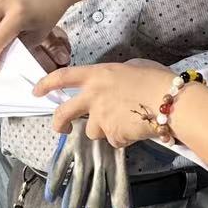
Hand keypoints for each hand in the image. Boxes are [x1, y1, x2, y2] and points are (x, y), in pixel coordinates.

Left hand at [35, 62, 170, 149]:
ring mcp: (101, 118)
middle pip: (64, 113)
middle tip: (62, 128)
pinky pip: (115, 140)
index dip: (46, 84)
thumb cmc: (156, 79)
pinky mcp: (113, 135)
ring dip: (106, 130)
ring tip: (126, 121)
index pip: (63, 77)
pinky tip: (137, 129)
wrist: (171, 102)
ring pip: (93, 131)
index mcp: (97, 75)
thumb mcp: (132, 67)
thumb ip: (116, 76)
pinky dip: (123, 138)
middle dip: (59, 123)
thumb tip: (115, 84)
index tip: (36, 91)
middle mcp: (93, 96)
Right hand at [46, 121, 132, 207]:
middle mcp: (100, 157)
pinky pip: (60, 163)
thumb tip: (131, 170)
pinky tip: (50, 196)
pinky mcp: (69, 143)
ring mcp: (83, 151)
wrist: (96, 96)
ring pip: (78, 180)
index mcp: (114, 157)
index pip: (120, 184)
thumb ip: (124, 149)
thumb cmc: (112, 116)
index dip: (122, 203)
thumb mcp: (120, 137)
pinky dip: (54, 179)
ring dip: (72, 201)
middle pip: (97, 189)